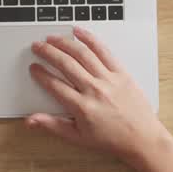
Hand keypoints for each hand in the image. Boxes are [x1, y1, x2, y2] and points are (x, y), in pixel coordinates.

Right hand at [27, 27, 171, 163]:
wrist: (142, 138)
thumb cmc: (112, 139)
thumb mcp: (78, 137)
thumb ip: (52, 125)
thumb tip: (30, 121)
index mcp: (82, 107)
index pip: (54, 85)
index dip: (40, 74)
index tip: (33, 67)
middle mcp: (94, 90)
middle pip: (65, 64)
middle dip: (47, 52)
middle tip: (37, 46)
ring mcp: (109, 79)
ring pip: (82, 54)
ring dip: (64, 43)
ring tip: (52, 38)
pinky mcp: (121, 73)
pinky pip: (104, 51)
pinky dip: (90, 39)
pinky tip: (79, 32)